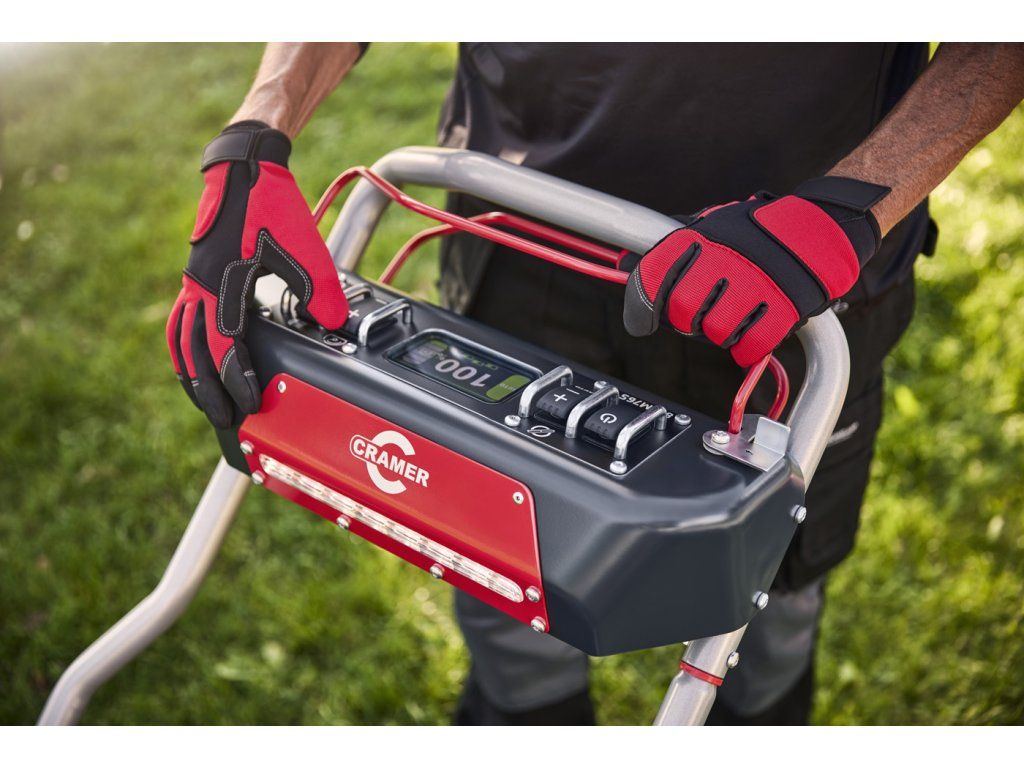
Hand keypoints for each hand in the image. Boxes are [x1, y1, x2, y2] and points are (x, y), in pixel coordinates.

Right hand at [166, 121, 347, 427]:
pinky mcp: (197, 277)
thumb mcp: (302, 245)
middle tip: (225, 420)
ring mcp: (194, 282)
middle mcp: (199, 286)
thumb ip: (318, 288)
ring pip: (182, 341)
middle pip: (194, 353)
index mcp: (222, 282)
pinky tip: (196, 362)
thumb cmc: (270, 203)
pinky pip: (182, 323)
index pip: (224, 344)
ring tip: (204, 402)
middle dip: (208, 390)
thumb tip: (332, 325)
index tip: (249, 403)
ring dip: (190, 375)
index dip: (236, 377)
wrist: (244, 167)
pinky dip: (186, 349)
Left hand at [623, 177, 889, 366]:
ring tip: (734, 318)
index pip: (655, 275)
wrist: (822, 228)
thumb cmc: (759, 233)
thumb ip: (672, 250)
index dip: (641, 306)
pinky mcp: (784, 307)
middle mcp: (725, 258)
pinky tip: (751, 336)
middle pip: (683, 310)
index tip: (642, 322)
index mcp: (704, 236)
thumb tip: (625, 265)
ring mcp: (755, 283)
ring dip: (720, 333)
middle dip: (686, 321)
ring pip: (715, 331)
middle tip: (700, 317)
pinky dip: (747, 347)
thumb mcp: (713, 227)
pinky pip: (751, 344)